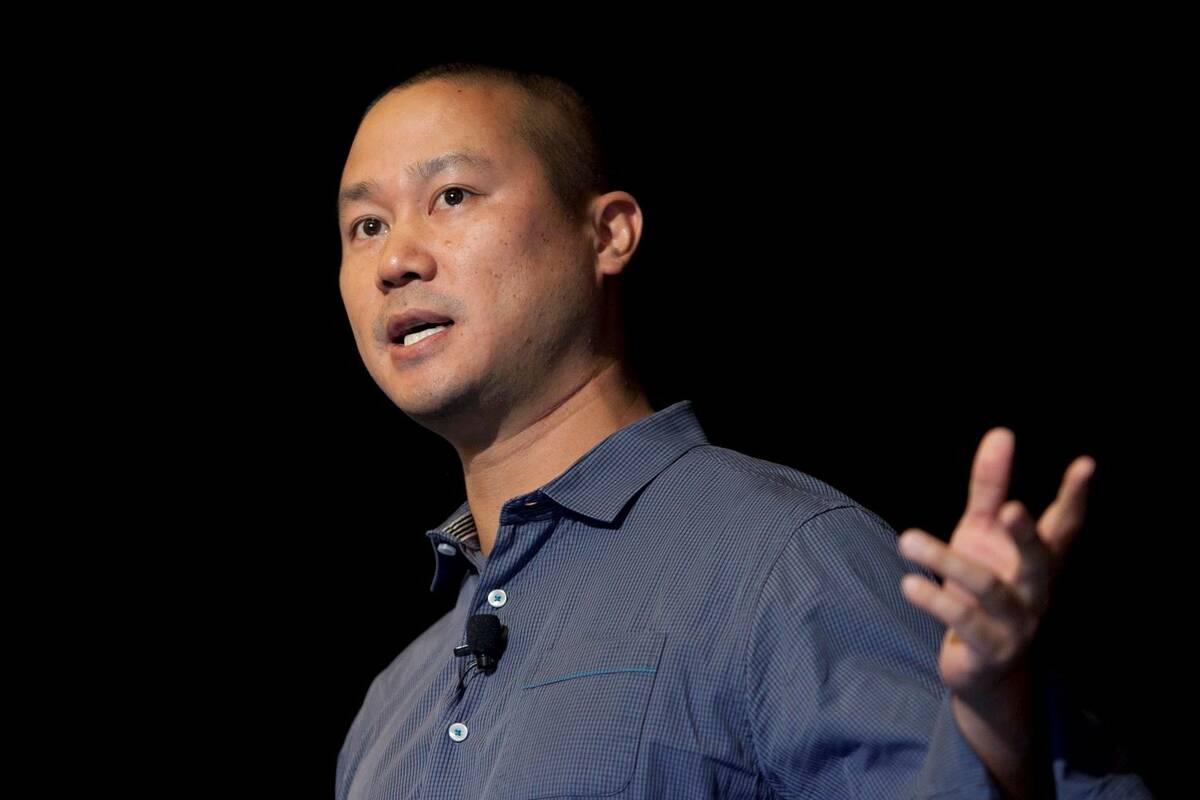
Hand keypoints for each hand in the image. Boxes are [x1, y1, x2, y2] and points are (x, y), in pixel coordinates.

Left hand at [895, 427, 1095, 700]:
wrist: (981, 670)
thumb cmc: (984, 590)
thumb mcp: (981, 533)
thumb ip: (990, 487)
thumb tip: (1002, 433)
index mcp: (1040, 561)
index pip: (1065, 526)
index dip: (1076, 497)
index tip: (1085, 464)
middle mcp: (1036, 592)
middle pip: (1039, 561)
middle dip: (1026, 536)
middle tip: (1010, 509)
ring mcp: (1016, 624)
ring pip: (988, 589)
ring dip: (946, 562)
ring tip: (907, 539)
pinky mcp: (989, 649)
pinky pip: (963, 622)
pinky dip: (934, 600)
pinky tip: (909, 582)